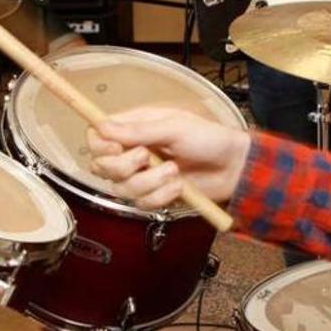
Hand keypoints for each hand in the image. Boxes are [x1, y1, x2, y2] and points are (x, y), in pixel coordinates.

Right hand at [86, 107, 251, 209]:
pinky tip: (179, 187)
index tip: (116, 148)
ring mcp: (143, 176)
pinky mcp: (154, 196)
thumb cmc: (209, 138)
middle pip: (101, 166)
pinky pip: (142, 204)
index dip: (100, 145)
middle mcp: (134, 152)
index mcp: (135, 128)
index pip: (97, 137)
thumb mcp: (174, 127)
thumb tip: (103, 127)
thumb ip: (138, 130)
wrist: (233, 167)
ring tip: (174, 171)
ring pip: (121, 188)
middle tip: (147, 157)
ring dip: (149, 181)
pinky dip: (161, 196)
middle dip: (123, 166)